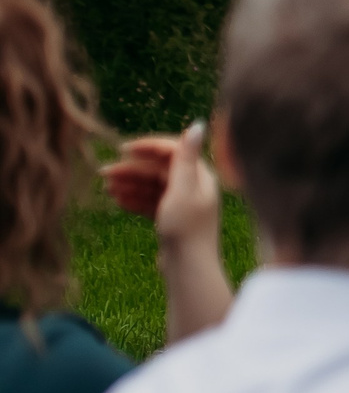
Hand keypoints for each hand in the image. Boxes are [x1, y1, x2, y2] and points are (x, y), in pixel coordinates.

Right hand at [104, 122, 234, 343]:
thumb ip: (185, 158)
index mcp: (201, 177)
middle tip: (103, 174)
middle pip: (159, 169)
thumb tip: (197, 123)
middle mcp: (195, 187)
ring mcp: (183, 204)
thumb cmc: (186, 229)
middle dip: (132, 169)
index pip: (174, 151)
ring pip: (152, 186)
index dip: (148, 147)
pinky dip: (136, 200)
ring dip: (130, 184)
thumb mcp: (182, 190)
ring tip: (106, 188)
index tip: (122, 149)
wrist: (188, 268)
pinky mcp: (173, 219)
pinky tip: (118, 201)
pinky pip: (152, 203)